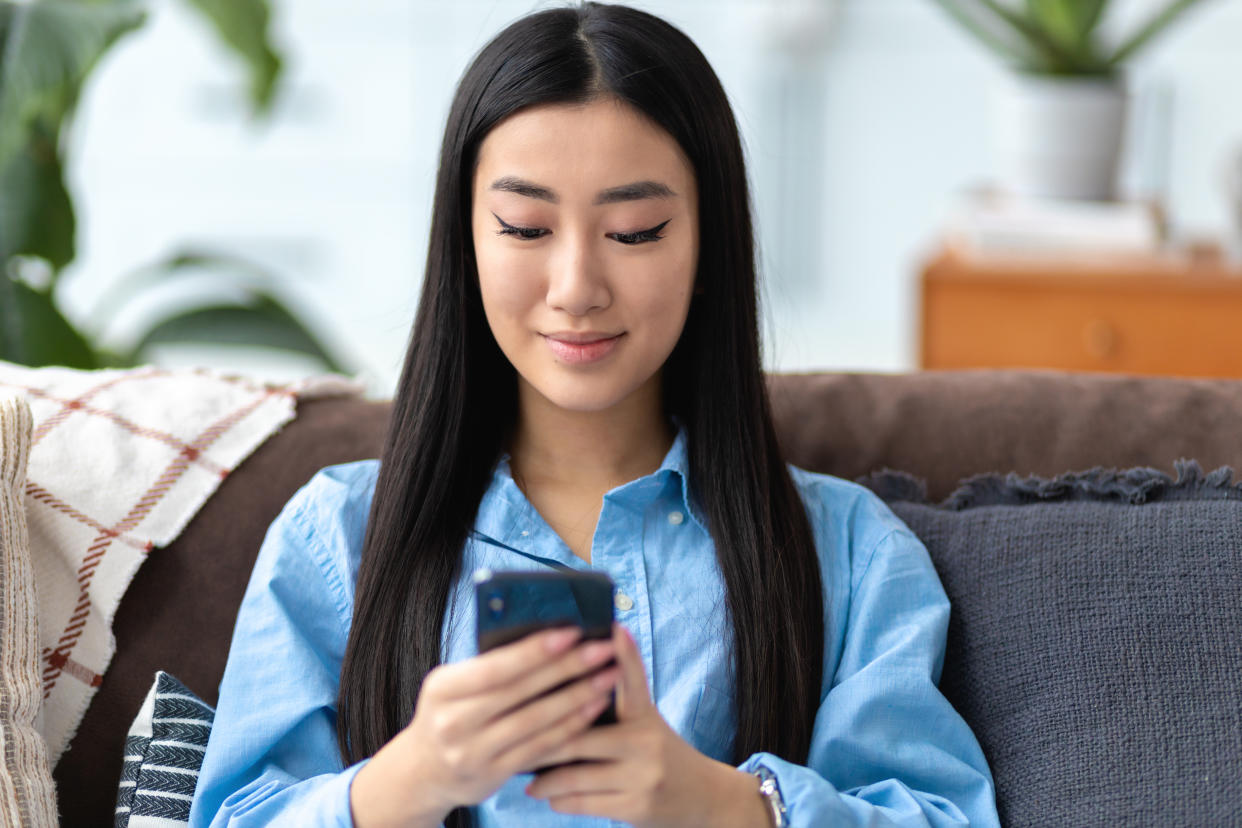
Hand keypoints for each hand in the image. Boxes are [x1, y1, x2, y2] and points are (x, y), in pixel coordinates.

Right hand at [350, 627, 619, 827]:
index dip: (535, 650)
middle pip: (521, 692)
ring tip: (609, 675)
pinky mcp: (494, 774)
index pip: (495, 667)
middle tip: (604, 648)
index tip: (573, 631)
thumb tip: (546, 632)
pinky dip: (571, 725)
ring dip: (578, 696)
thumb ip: (489, 665)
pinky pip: (541, 747)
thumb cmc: (450, 712)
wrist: (424, 771)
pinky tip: (594, 706)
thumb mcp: (453, 685)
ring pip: (536, 721)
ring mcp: (473, 753)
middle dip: (568, 667)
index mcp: (443, 688)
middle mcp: (454, 722)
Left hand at [525, 624, 771, 827]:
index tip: (611, 628)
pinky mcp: (636, 807)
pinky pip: (584, 802)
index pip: (631, 679)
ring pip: (576, 774)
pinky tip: (548, 796)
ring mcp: (643, 776)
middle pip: (580, 735)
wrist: (703, 798)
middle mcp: (646, 741)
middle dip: (542, 739)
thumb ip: (616, 699)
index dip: (623, 653)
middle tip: (512, 737)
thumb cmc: (659, 753)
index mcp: (646, 715)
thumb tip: (575, 670)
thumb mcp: (646, 722)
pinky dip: (560, 799)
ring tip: (526, 777)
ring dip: (544, 778)